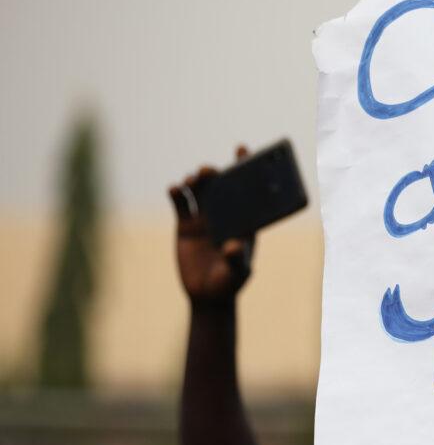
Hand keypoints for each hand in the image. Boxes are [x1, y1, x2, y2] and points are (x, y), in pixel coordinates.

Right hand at [169, 146, 254, 303]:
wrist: (207, 296)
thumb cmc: (230, 284)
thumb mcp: (238, 273)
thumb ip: (237, 260)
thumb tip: (233, 246)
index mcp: (244, 220)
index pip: (248, 189)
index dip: (245, 167)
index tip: (243, 149)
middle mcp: (225, 214)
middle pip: (220, 185)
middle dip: (214, 173)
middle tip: (209, 171)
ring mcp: (204, 218)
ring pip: (199, 190)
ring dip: (195, 181)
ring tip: (191, 182)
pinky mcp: (185, 225)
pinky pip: (180, 203)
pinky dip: (176, 192)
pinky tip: (174, 189)